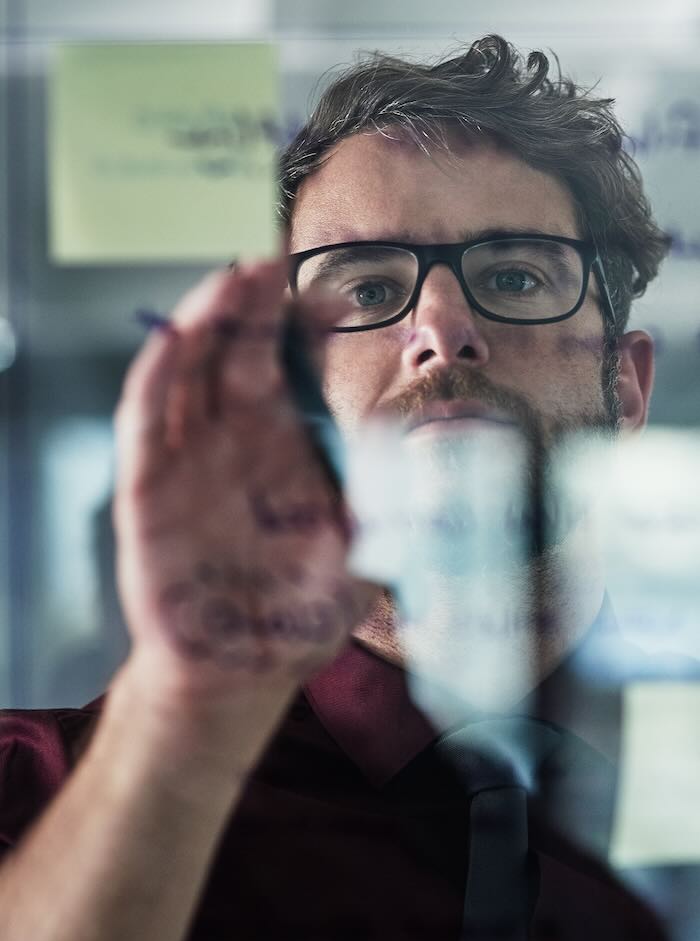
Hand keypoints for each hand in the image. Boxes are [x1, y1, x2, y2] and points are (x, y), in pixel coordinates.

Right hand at [113, 260, 373, 706]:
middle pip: (235, 349)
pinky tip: (173, 341)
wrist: (243, 668)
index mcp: (282, 441)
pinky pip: (145, 424)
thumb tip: (434, 455)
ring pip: (188, 370)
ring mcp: (187, 458)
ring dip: (205, 323)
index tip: (338, 299)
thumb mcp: (361, 550)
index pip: (290, 362)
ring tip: (231, 280)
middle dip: (252, 304)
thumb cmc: (300, 609)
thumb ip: (393, 504)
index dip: (306, 325)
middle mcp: (232, 437)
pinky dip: (155, 380)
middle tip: (271, 262)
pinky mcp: (148, 489)